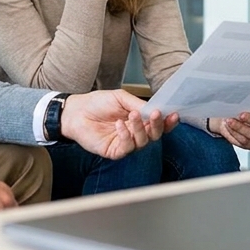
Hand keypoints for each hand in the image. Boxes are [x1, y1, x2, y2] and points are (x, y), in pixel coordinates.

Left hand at [61, 89, 177, 159]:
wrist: (76, 111)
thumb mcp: (120, 98)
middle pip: (154, 135)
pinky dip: (126, 136)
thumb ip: (137, 104)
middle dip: (158, 125)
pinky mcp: (114, 151)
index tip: (173, 115)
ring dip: (140, 128)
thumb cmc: (97, 103)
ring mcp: (125, 143)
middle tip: (156, 114)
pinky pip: (127, 148)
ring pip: (142, 142)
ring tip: (132, 115)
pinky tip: (119, 125)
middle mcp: (134, 133)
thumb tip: (154, 110)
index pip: (158, 124)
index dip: (167, 122)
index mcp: (139, 120)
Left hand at [211, 103, 249, 149]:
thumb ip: (245, 100)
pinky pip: (244, 141)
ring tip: (230, 121)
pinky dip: (235, 133)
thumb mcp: (243, 101)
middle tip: (241, 115)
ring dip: (240, 127)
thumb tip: (240, 96)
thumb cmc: (239, 108)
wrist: (230, 118)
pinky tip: (229, 127)